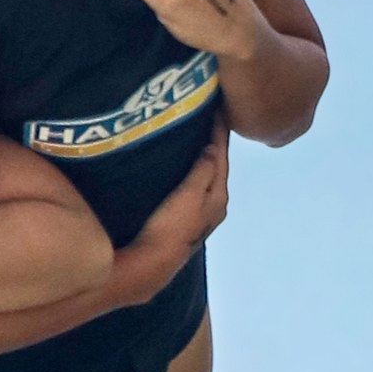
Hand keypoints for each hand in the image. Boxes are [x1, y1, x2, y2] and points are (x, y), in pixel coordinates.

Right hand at [114, 121, 229, 306]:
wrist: (151, 264)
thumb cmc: (169, 228)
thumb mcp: (189, 196)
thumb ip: (203, 171)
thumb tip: (213, 146)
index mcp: (218, 196)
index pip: (221, 156)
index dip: (219, 132)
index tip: (217, 106)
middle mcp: (213, 205)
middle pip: (216, 166)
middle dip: (213, 143)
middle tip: (206, 116)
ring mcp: (198, 214)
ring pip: (205, 177)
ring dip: (202, 158)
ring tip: (193, 136)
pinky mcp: (182, 219)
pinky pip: (192, 186)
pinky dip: (191, 171)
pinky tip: (181, 168)